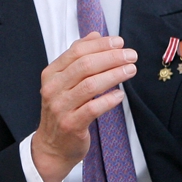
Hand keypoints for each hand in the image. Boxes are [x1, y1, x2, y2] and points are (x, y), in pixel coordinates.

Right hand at [32, 34, 136, 181]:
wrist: (51, 146)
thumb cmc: (62, 111)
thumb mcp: (64, 82)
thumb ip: (77, 57)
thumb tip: (95, 34)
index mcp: (51, 74)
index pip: (76, 51)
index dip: (100, 45)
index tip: (119, 42)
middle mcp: (53, 89)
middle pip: (84, 66)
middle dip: (111, 58)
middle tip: (130, 55)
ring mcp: (60, 107)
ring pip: (90, 85)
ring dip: (114, 75)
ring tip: (130, 70)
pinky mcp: (71, 125)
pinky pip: (93, 108)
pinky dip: (109, 100)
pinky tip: (120, 94)